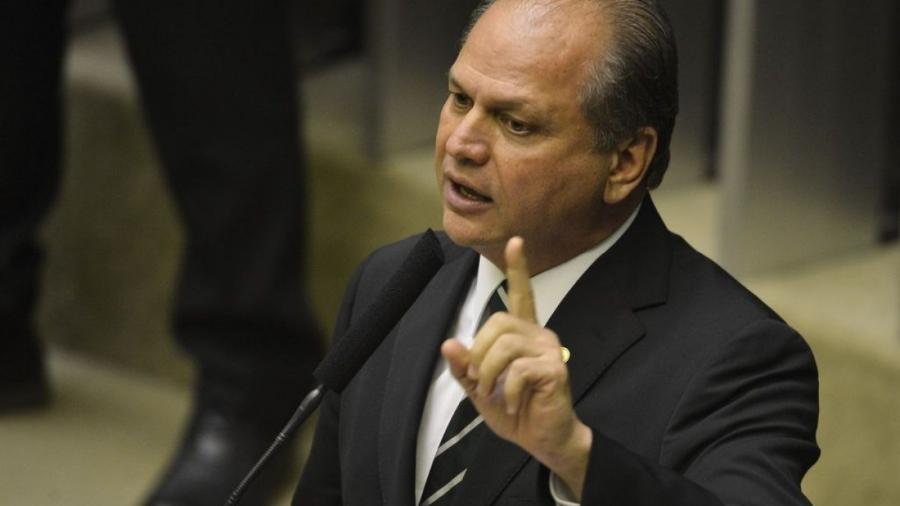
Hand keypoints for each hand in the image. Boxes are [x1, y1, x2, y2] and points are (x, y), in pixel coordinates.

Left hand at [442, 237, 591, 497]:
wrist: (542, 439)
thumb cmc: (514, 410)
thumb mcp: (479, 389)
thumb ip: (464, 367)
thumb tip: (449, 343)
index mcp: (522, 333)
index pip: (520, 293)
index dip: (518, 268)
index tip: (516, 241)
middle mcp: (538, 334)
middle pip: (498, 322)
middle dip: (479, 353)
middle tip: (479, 381)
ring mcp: (549, 349)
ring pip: (505, 343)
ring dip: (489, 372)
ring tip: (493, 393)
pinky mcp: (556, 369)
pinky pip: (518, 369)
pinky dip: (506, 391)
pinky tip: (512, 404)